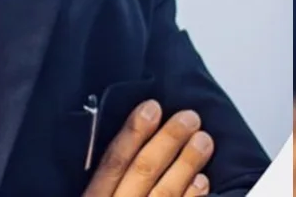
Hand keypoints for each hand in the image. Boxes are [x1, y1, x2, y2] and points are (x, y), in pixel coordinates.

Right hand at [82, 100, 213, 196]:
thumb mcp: (92, 196)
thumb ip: (104, 178)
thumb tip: (127, 137)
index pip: (113, 161)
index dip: (133, 132)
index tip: (151, 107)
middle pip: (142, 170)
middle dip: (167, 140)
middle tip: (188, 117)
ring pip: (165, 192)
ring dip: (187, 163)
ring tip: (203, 140)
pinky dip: (192, 196)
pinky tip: (202, 180)